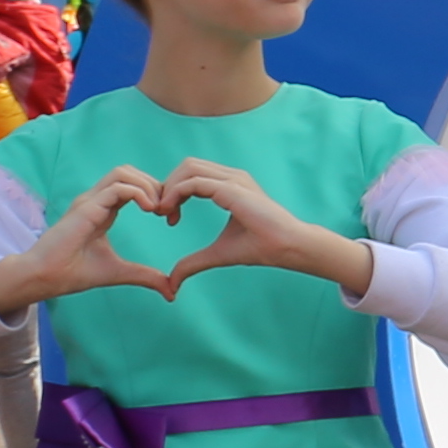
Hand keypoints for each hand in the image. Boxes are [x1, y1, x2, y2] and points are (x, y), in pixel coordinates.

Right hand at [0, 165, 203, 316]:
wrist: (44, 278)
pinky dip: (138, 193)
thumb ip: (145, 276)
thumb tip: (171, 291)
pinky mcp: (86, 207)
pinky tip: (149, 210)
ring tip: (158, 209)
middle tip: (168, 210)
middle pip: (130, 172)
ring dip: (148, 185)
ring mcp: (89, 200)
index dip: (156, 194)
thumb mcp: (119, 272)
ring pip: (123, 173)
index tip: (170, 217)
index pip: (133, 185)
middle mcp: (96, 200)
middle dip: (156, 185)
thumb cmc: (73, 273)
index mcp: (104, 209)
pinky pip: (117, 187)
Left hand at [144, 159, 363, 298]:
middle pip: (187, 165)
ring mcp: (233, 179)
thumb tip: (172, 282)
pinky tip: (170, 213)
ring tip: (163, 212)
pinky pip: (193, 182)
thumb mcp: (217, 254)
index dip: (174, 192)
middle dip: (168, 186)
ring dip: (169, 188)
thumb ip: (193, 263)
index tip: (168, 219)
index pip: (192, 175)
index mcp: (230, 186)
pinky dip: (176, 194)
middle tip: (161, 213)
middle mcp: (231, 177)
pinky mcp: (232, 189)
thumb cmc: (260, 247)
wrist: (287, 247)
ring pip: (188, 168)